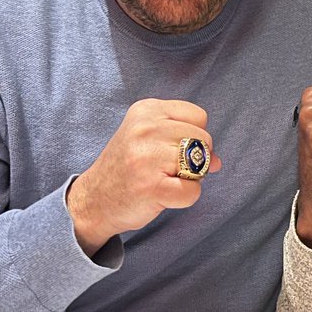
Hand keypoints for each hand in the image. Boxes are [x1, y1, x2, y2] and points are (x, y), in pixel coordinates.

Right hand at [66, 99, 221, 255]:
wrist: (92, 201)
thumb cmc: (127, 169)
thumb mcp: (148, 139)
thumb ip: (184, 140)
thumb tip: (218, 161)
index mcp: (146, 110)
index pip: (199, 116)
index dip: (194, 137)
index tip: (171, 150)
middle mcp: (146, 128)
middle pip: (204, 139)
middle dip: (196, 159)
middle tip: (167, 170)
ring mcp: (148, 157)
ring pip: (202, 164)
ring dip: (190, 178)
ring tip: (164, 180)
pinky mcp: (151, 186)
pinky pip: (193, 191)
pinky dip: (185, 198)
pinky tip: (162, 196)